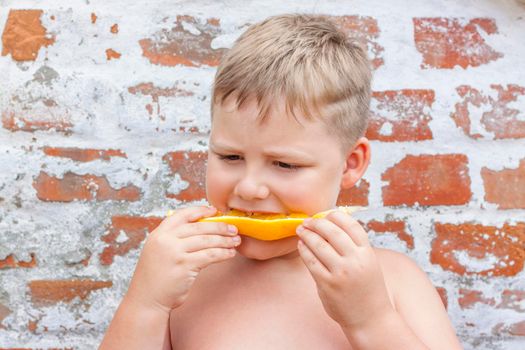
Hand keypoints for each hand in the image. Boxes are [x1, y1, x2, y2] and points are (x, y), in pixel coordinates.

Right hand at [125, 206, 240, 311]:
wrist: (146, 299)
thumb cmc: (157, 276)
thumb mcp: (159, 250)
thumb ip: (174, 238)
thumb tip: (202, 227)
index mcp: (159, 233)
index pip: (183, 215)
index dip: (201, 211)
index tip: (216, 211)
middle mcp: (166, 240)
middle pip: (199, 227)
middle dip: (220, 226)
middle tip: (234, 229)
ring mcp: (174, 252)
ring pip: (207, 241)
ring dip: (224, 240)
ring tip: (236, 241)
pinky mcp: (184, 266)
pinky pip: (209, 256)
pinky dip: (222, 253)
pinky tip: (230, 254)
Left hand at [296, 211, 393, 329]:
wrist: (370, 318)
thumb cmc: (367, 288)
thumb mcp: (368, 263)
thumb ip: (353, 247)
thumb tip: (330, 225)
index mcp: (367, 253)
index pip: (351, 225)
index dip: (336, 216)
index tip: (325, 214)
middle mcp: (355, 261)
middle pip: (332, 232)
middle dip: (317, 223)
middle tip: (307, 221)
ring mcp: (340, 273)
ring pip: (319, 245)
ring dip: (307, 234)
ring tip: (301, 230)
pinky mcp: (327, 284)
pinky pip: (311, 262)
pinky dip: (304, 250)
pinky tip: (301, 245)